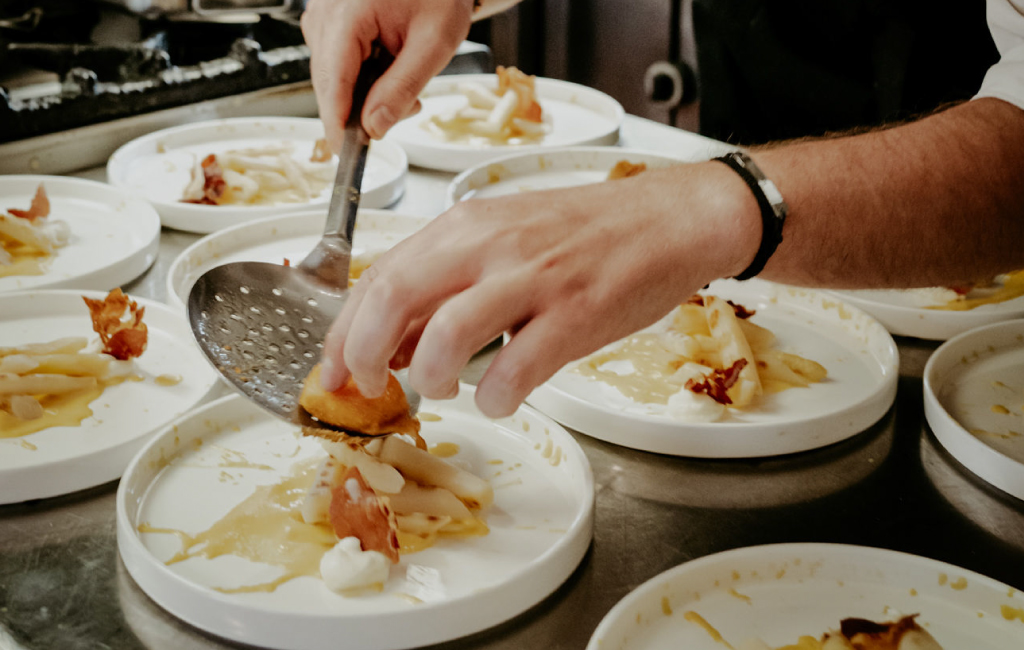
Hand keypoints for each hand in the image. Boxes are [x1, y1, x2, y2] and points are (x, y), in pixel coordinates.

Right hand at [301, 0, 474, 146]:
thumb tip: (374, 127)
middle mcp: (325, 14)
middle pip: (331, 84)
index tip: (344, 153)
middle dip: (363, 108)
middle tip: (408, 105)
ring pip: (333, 80)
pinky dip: (362, 79)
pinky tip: (387, 68)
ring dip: (365, 94)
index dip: (337, 121)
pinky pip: (337, 68)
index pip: (333, 79)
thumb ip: (403, 87)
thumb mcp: (434, 43)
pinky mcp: (327, 27)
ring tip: (404, 77)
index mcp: (348, 12)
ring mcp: (322, 19)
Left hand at [318, 163, 761, 417]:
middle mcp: (490, 244)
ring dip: (430, 377)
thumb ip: (447, 288)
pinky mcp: (576, 312)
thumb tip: (391, 342)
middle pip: (394, 298)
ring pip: (446, 335)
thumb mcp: (503, 242)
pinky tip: (499, 398)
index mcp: (465, 226)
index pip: (379, 276)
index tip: (331, 372)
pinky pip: (516, 368)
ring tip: (444, 387)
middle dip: (362, 356)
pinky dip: (495, 397)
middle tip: (367, 390)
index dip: (342, 332)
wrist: (665, 220)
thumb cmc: (583, 234)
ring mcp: (533, 277)